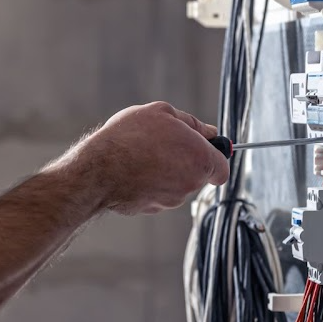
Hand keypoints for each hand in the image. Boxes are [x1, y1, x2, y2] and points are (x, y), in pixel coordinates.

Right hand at [58, 101, 229, 215]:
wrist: (99, 169)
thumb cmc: (130, 137)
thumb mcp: (162, 113)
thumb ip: (192, 123)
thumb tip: (209, 132)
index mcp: (201, 159)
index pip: (223, 168)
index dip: (214, 158)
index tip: (202, 150)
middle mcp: (190, 184)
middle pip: (197, 175)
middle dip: (185, 160)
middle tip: (162, 144)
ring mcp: (171, 200)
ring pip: (176, 184)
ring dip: (165, 171)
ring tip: (143, 155)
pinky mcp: (152, 209)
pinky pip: (157, 194)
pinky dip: (150, 184)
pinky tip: (133, 170)